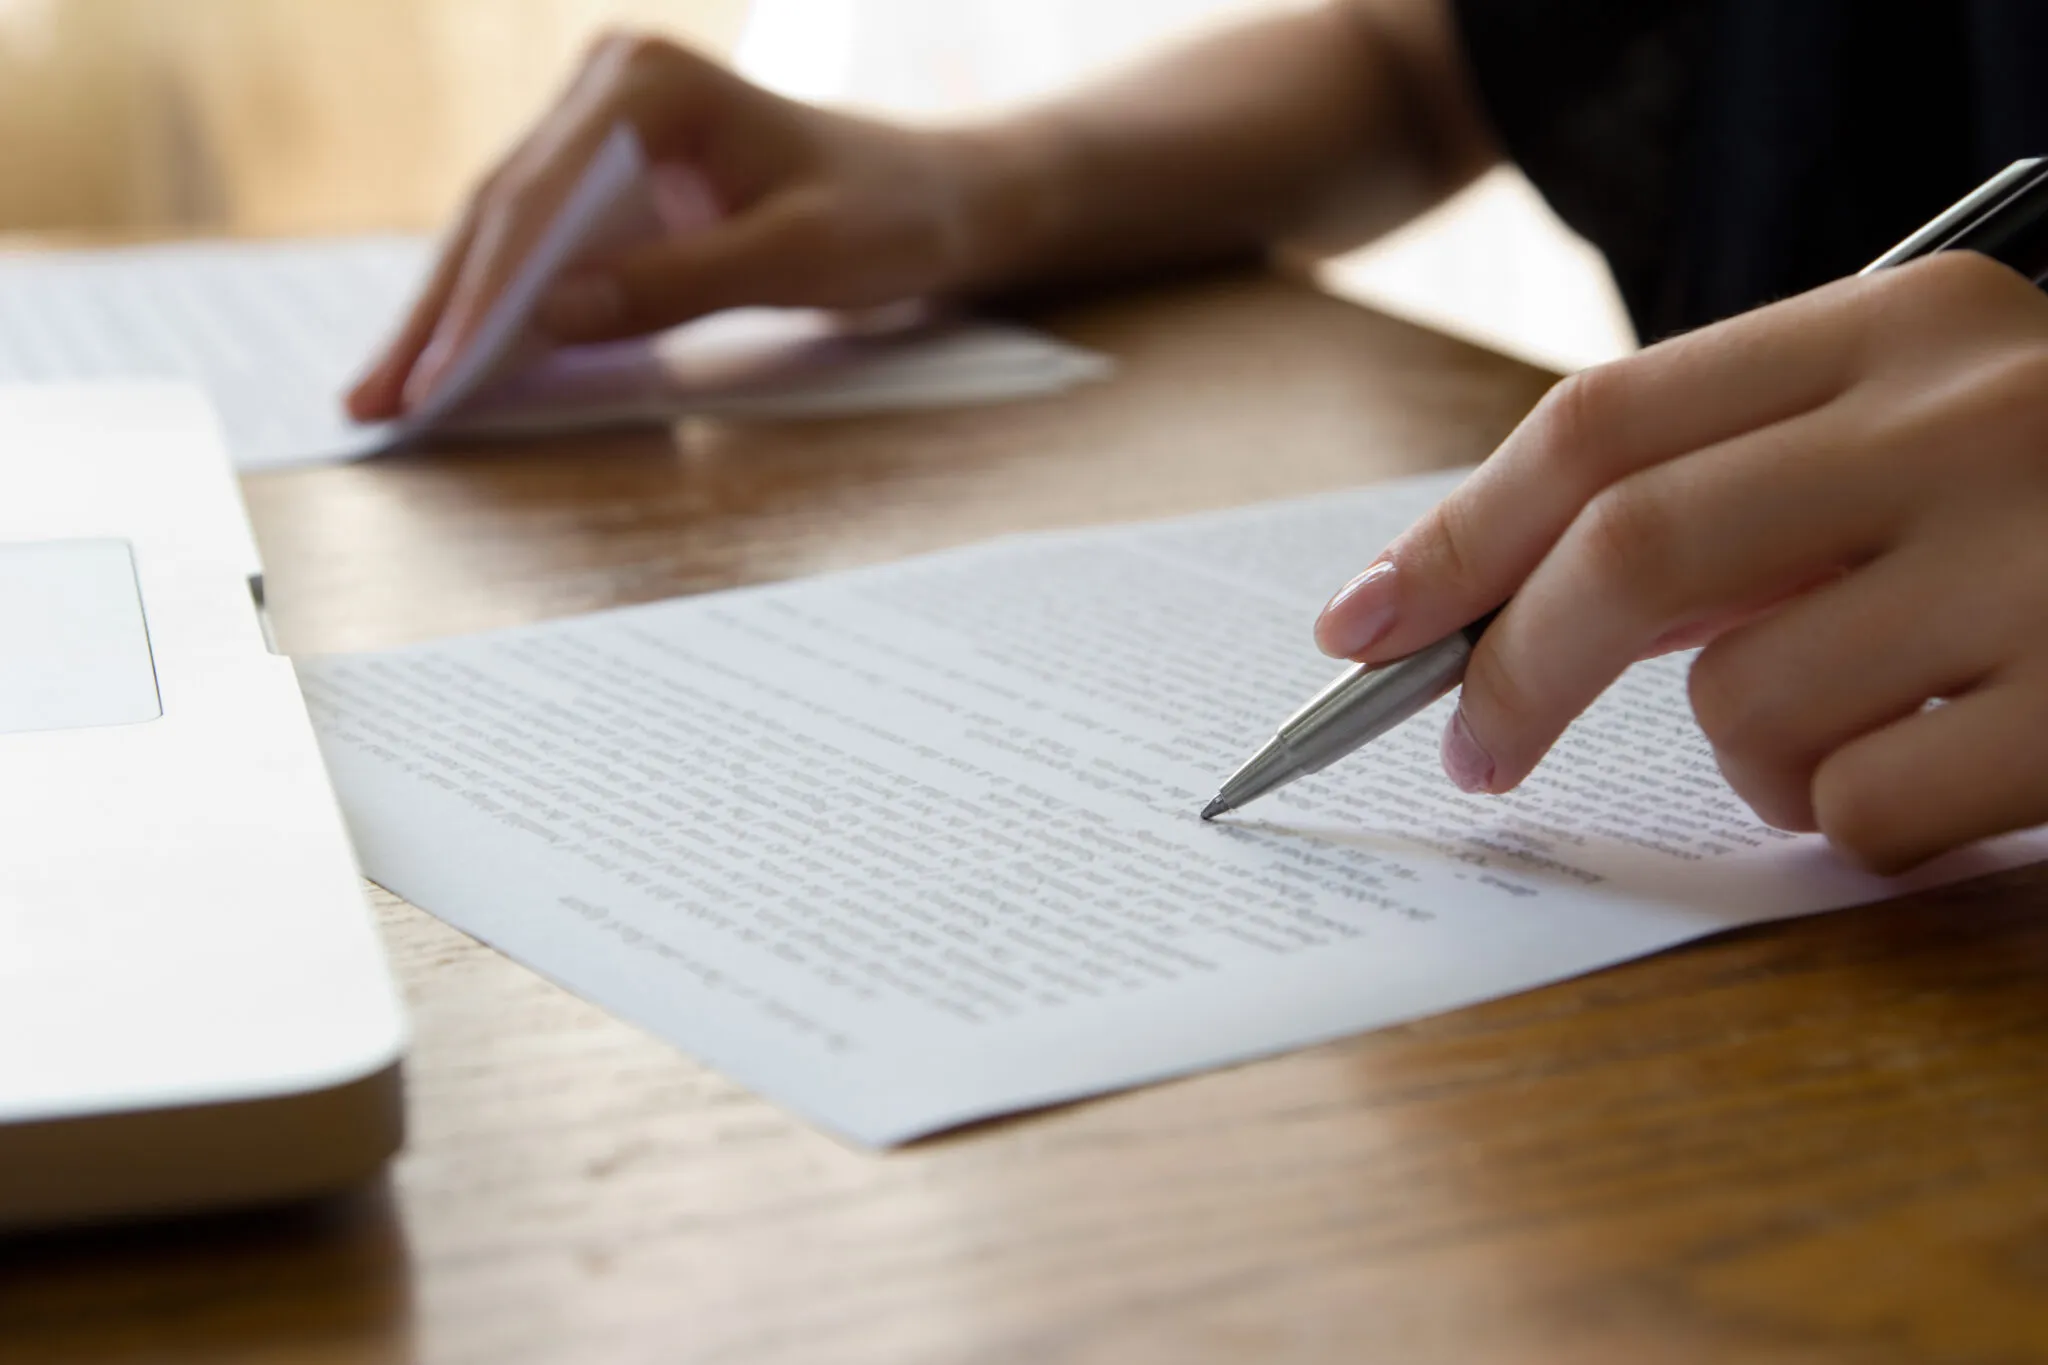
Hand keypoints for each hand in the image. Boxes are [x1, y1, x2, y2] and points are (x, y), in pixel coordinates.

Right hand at [347, 34, 1018, 420]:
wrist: (936, 197)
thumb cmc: (886, 216)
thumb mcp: (795, 257)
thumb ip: (676, 282)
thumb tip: (553, 316)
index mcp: (648, 83)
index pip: (540, 201)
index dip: (484, 296)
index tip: (442, 374)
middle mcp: (608, 84)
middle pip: (499, 211)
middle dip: (437, 313)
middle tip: (373, 399)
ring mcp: (601, 122)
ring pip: (503, 227)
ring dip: (449, 314)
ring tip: (388, 393)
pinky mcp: (609, 168)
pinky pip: (538, 242)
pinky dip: (499, 305)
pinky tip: (455, 361)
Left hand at [1314, 252, 2047, 872]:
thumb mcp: (1928, 436)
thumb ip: (1749, 492)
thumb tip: (1507, 602)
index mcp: (1905, 323)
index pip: (1605, 424)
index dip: (1458, 535)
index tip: (1360, 626)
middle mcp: (1970, 417)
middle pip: (1632, 553)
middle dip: (1510, 669)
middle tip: (1468, 750)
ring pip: (1744, 707)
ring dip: (1746, 760)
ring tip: (1856, 737)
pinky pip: (1865, 814)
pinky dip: (1854, 828)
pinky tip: (1952, 779)